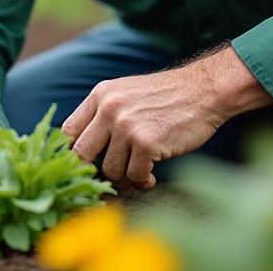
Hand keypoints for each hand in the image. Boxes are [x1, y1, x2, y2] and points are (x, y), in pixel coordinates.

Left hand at [61, 47, 267, 187]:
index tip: (83, 166)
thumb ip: (104, 114)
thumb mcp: (126, 93)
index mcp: (100, 95)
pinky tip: (151, 176)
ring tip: (139, 171)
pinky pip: (134, 176)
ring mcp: (127, 126)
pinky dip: (142, 181)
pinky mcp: (147, 142)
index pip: (67, 131)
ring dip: (125, 176)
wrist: (204, 91)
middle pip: (82, 154)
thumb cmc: (167, 97)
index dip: (71, 154)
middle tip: (109, 175)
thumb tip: (81, 150)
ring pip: (111, 169)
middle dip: (94, 170)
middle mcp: (109, 109)